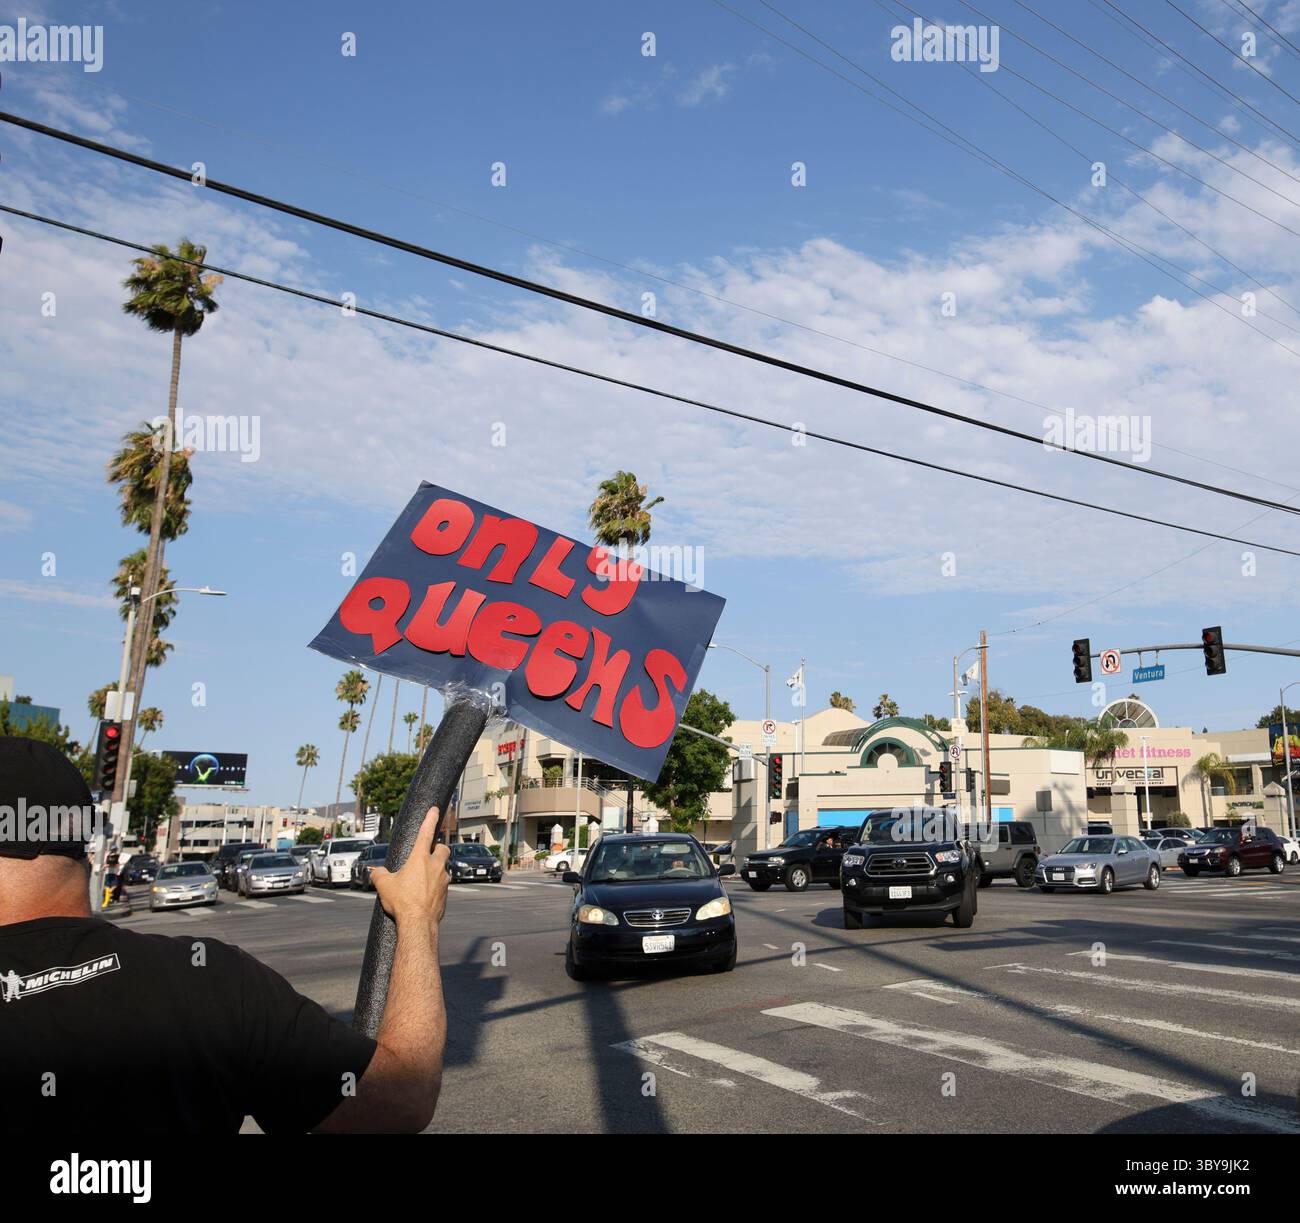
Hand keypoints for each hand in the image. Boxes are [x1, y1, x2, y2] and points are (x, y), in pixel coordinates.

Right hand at [370, 807, 449, 929]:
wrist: (418, 924)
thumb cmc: (402, 902)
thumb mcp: (384, 886)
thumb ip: (379, 875)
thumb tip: (375, 873)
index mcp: (419, 858)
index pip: (426, 832)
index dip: (430, 819)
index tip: (435, 809)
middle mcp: (435, 865)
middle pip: (443, 848)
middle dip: (438, 847)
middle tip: (429, 853)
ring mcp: (443, 879)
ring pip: (444, 867)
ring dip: (436, 868)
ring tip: (422, 879)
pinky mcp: (446, 893)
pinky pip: (443, 884)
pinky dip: (436, 885)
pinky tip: (425, 894)